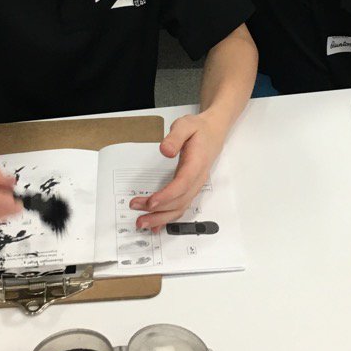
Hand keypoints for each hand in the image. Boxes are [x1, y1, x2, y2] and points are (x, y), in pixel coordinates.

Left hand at [129, 112, 223, 231]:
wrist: (213, 132)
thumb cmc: (198, 129)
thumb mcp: (186, 124)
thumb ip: (175, 137)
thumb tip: (165, 151)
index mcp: (197, 163)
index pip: (183, 183)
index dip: (167, 195)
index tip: (151, 202)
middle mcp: (198, 179)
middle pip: (180, 201)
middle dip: (158, 210)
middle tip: (137, 213)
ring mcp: (195, 186)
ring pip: (180, 207)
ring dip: (161, 217)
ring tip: (142, 222)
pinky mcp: (190, 188)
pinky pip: (180, 206)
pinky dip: (168, 217)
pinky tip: (155, 225)